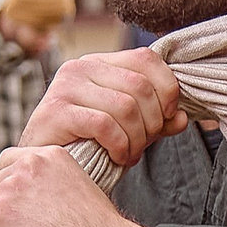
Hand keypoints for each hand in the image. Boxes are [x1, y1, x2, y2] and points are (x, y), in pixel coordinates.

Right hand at [17, 49, 182, 167]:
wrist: (44, 167)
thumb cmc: (88, 145)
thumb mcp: (130, 128)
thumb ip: (157, 119)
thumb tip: (183, 118)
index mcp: (99, 62)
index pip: (147, 58)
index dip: (168, 89)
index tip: (168, 117)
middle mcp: (80, 67)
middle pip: (140, 86)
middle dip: (153, 122)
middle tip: (144, 144)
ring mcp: (66, 87)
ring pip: (126, 107)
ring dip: (137, 139)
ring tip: (130, 154)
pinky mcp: (56, 111)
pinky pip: (105, 125)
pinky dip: (120, 146)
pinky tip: (117, 157)